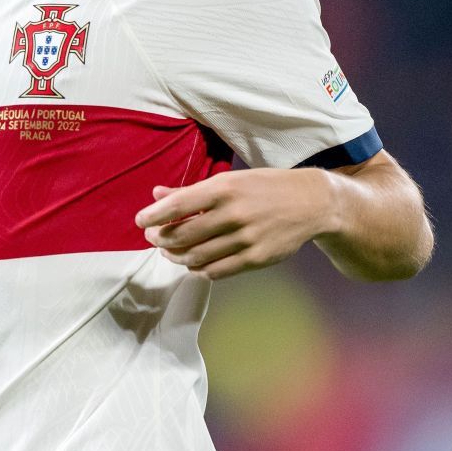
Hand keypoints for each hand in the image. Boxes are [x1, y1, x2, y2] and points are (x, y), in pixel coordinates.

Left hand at [135, 167, 336, 279]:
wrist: (311, 203)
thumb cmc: (265, 187)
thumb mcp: (230, 179)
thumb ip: (192, 191)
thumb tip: (157, 194)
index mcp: (225, 188)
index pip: (178, 205)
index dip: (154, 216)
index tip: (140, 222)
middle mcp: (234, 214)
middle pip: (183, 235)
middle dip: (161, 238)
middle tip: (154, 238)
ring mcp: (246, 239)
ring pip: (197, 256)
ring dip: (177, 256)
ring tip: (170, 251)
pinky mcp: (257, 258)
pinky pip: (217, 271)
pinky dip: (199, 269)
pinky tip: (194, 262)